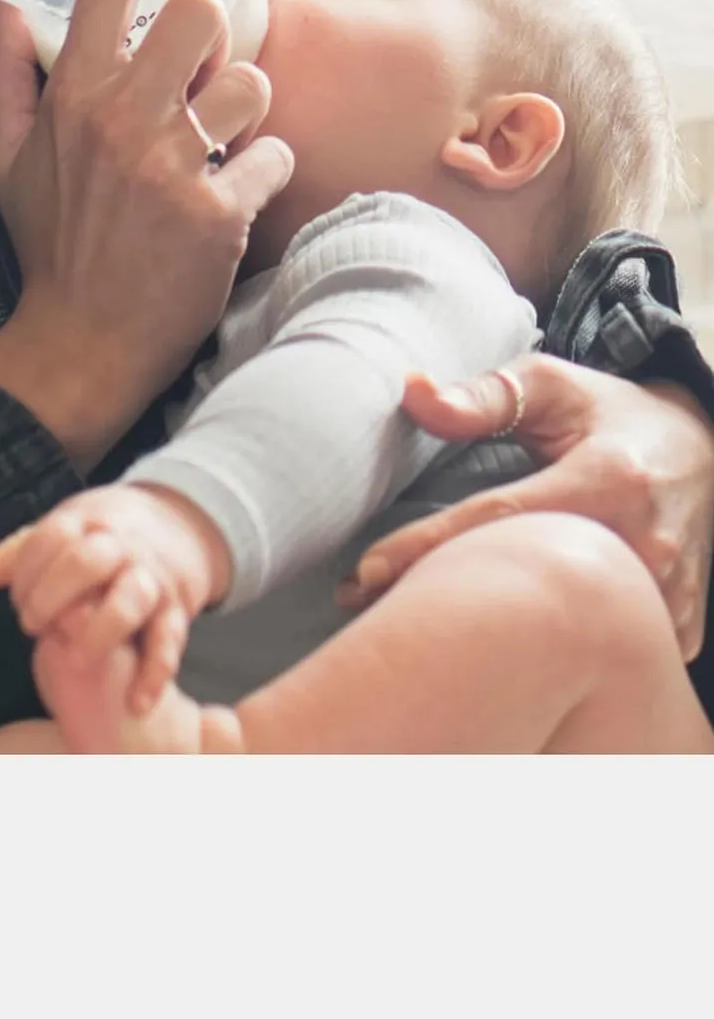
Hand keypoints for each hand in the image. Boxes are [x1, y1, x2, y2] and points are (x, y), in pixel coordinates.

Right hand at [0, 0, 293, 471]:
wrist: (81, 342)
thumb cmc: (48, 245)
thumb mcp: (5, 159)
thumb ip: (6, 74)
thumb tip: (1, 4)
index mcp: (72, 94)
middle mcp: (123, 117)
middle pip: (200, 14)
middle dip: (214, 37)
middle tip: (204, 75)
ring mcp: (173, 165)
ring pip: (252, 82)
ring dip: (247, 108)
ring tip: (226, 140)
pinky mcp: (219, 214)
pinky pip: (277, 157)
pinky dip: (267, 174)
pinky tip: (240, 196)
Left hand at [0, 482, 230, 712]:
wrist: (174, 525)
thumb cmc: (98, 540)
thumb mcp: (61, 533)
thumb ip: (16, 556)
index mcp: (87, 523)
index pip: (52, 537)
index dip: (26, 569)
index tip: (15, 598)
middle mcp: (121, 547)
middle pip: (88, 561)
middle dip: (54, 594)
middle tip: (32, 624)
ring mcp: (150, 579)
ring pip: (131, 599)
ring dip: (101, 630)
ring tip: (78, 661)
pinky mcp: (174, 611)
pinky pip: (169, 642)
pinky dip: (156, 674)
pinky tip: (136, 704)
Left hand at [336, 355, 713, 660]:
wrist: (700, 447)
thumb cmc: (609, 414)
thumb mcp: (550, 386)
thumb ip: (482, 395)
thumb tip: (412, 391)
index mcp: (607, 482)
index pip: (500, 522)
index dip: (427, 549)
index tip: (365, 573)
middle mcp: (645, 544)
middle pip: (529, 593)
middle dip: (445, 603)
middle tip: (372, 606)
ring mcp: (668, 595)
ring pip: (568, 636)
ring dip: (499, 635)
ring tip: (430, 624)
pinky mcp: (678, 629)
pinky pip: (605, 658)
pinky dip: (555, 654)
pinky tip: (508, 644)